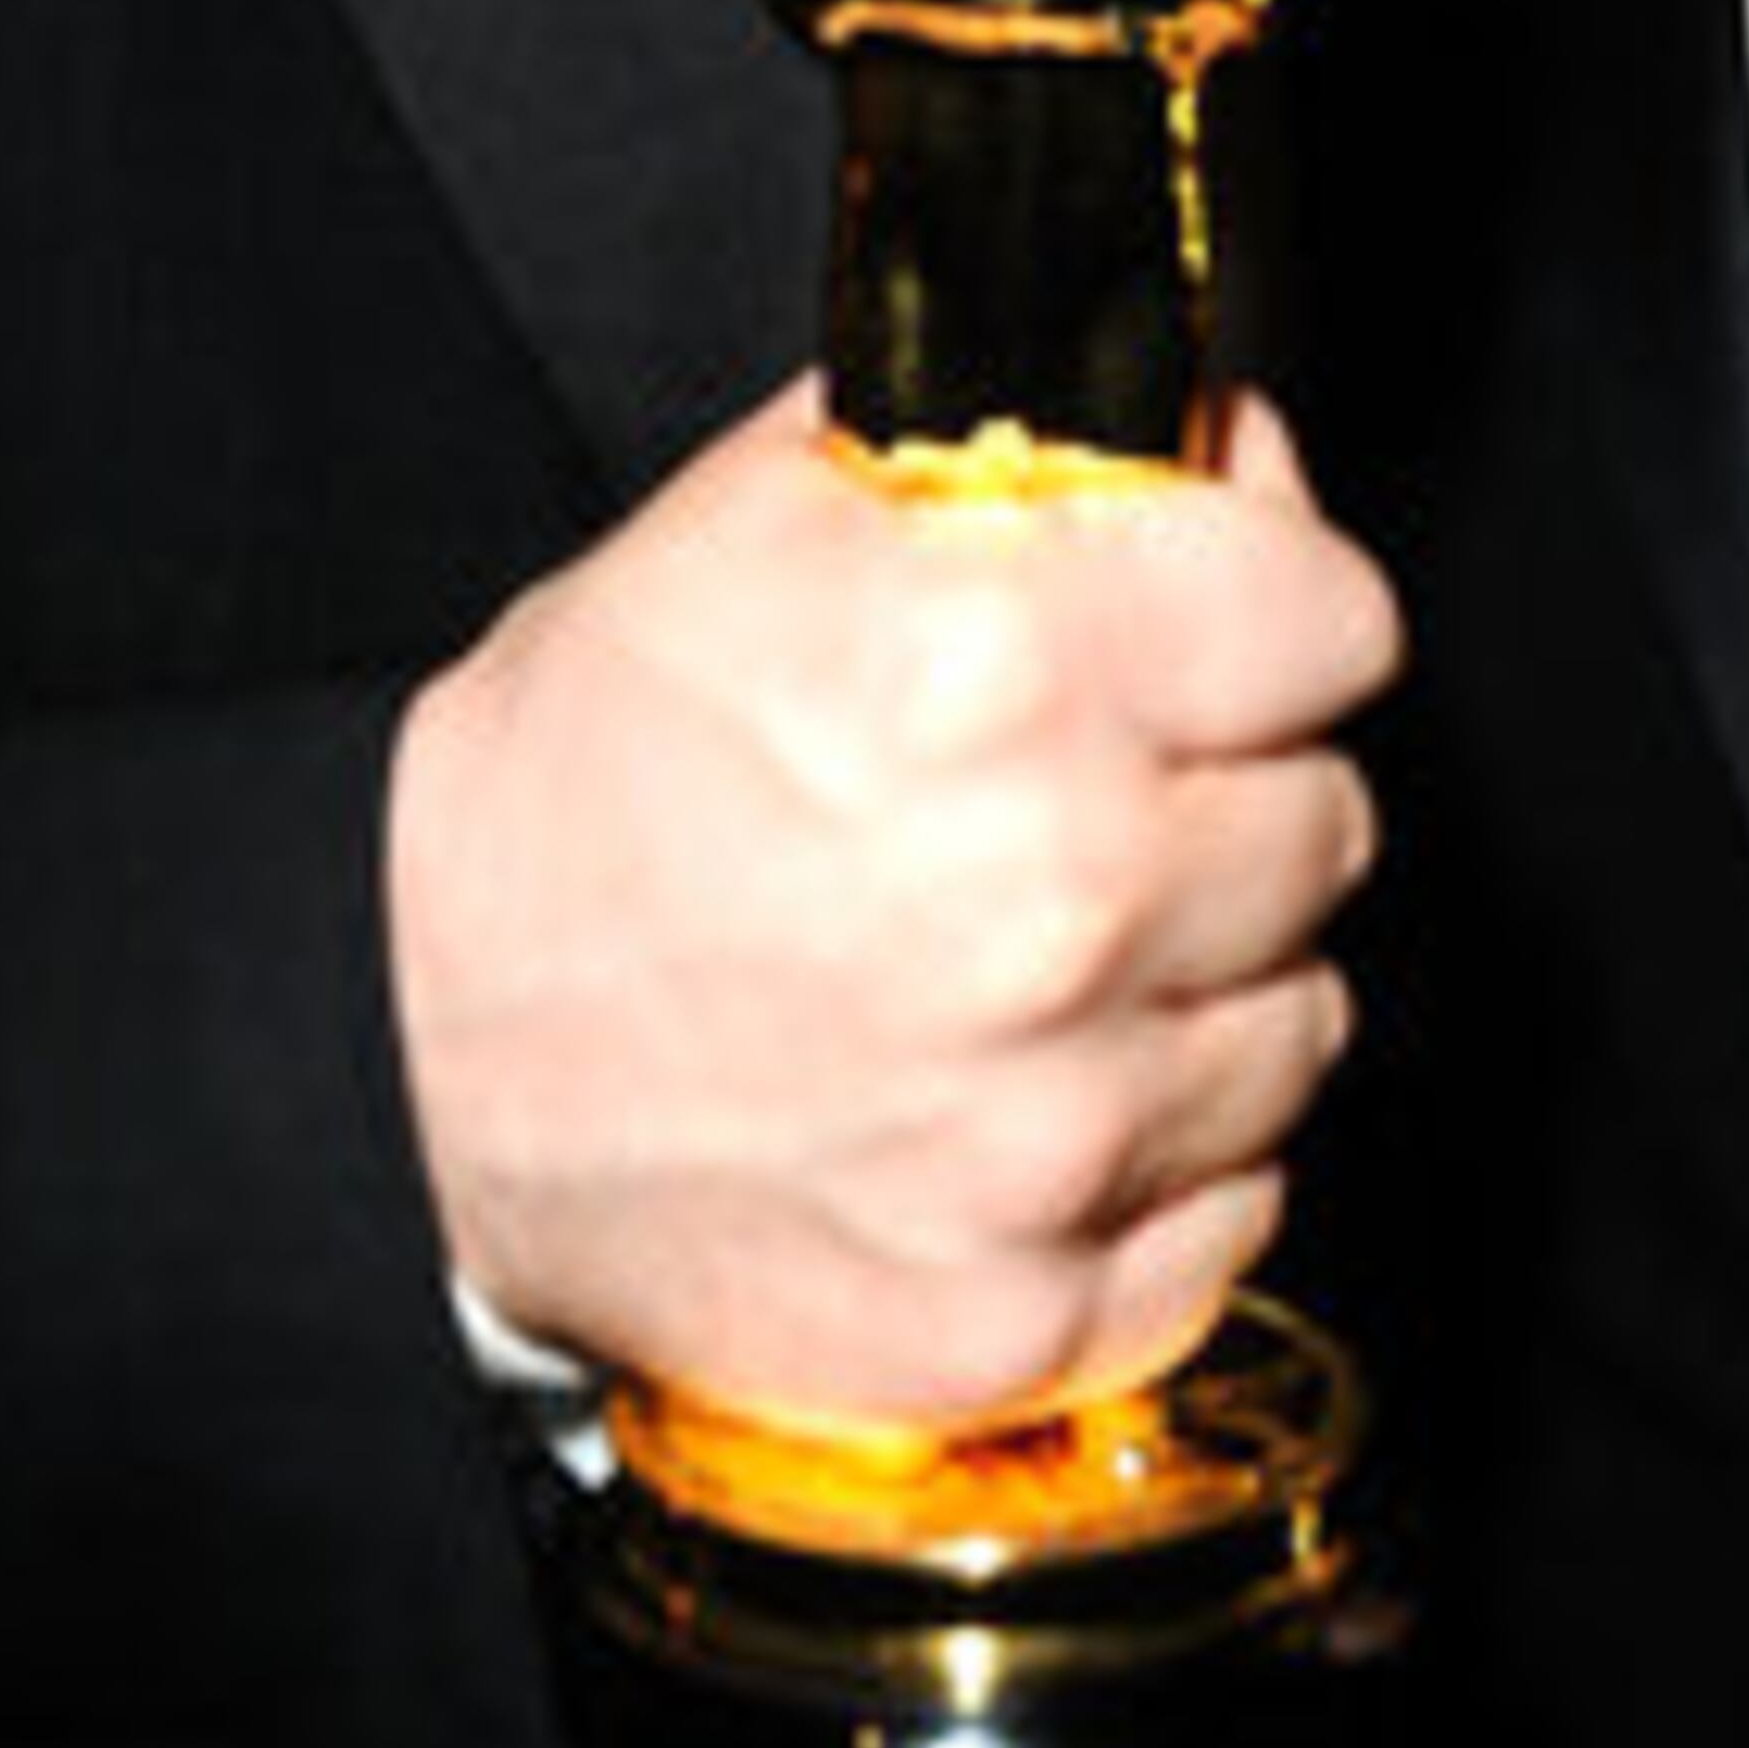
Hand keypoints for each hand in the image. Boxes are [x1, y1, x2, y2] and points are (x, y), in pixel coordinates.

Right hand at [385, 378, 1394, 1426]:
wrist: (414, 1042)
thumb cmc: (586, 779)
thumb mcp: (771, 514)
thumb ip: (1032, 444)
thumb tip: (1223, 443)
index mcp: (1008, 670)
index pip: (1334, 616)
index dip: (1277, 606)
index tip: (1228, 632)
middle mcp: (1057, 900)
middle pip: (1328, 816)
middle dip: (1233, 788)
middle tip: (1098, 795)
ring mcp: (1049, 1128)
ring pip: (1301, 1017)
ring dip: (1209, 979)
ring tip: (1053, 953)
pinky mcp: (1022, 1304)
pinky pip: (1233, 1206)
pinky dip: (1163, 1158)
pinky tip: (1036, 1093)